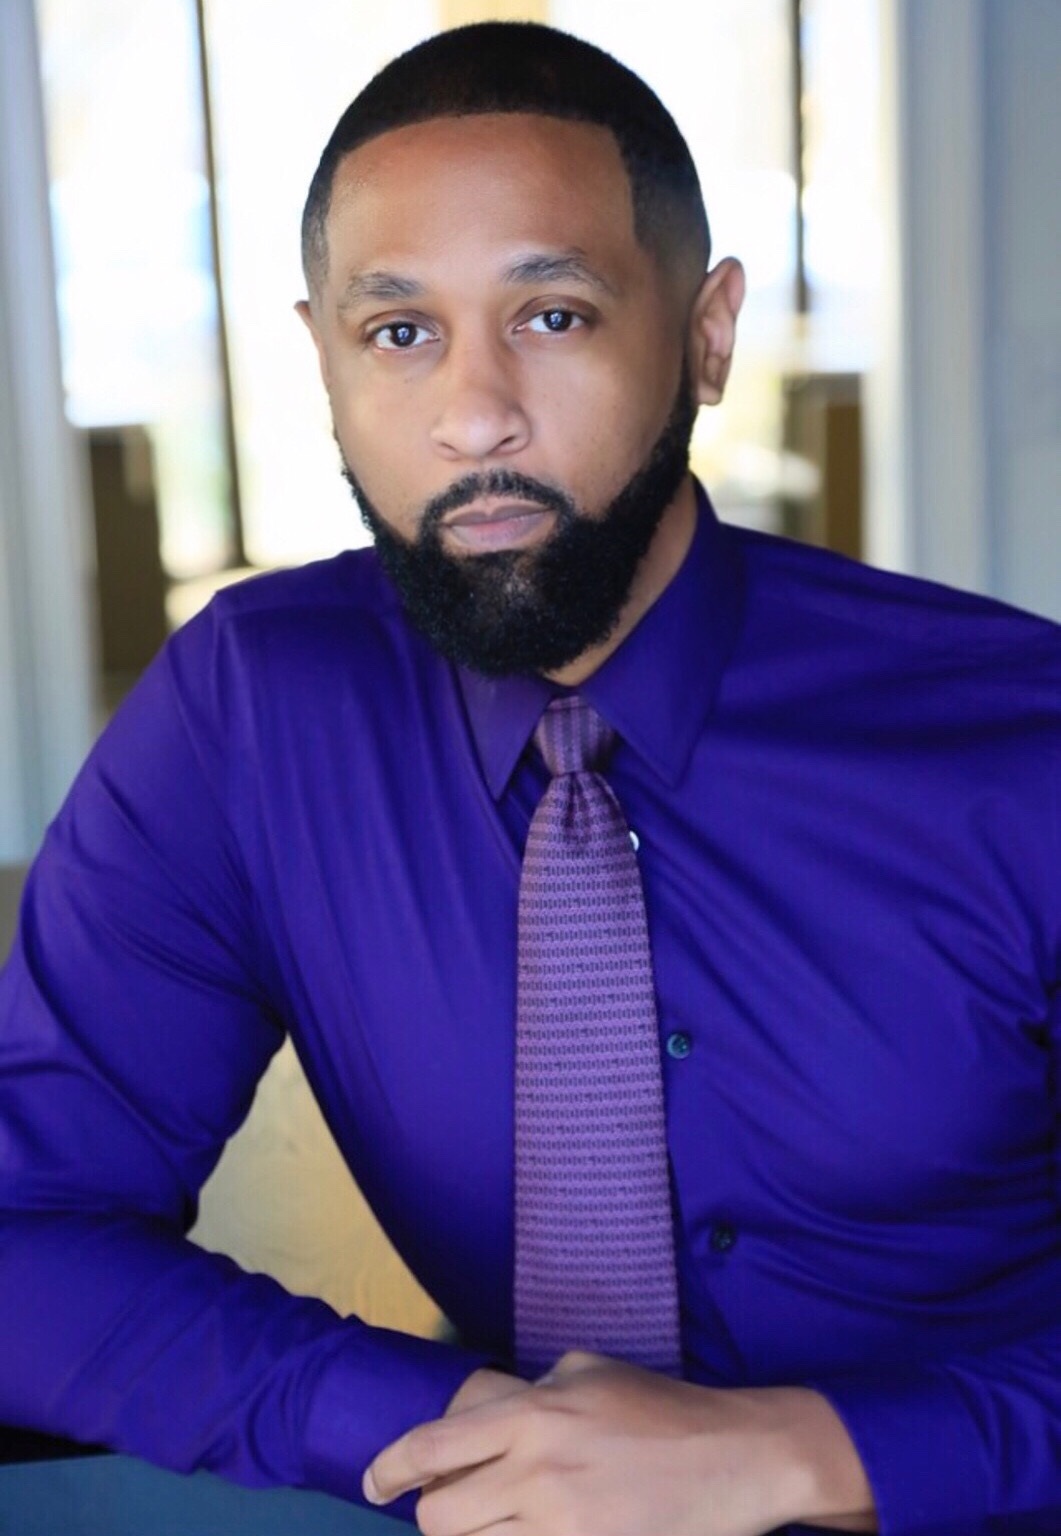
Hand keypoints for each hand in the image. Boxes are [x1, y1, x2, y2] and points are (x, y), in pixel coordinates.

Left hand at [363, 1350, 876, 1535]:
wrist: (737, 1457)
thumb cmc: (661, 1407)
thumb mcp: (587, 1370)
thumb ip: (532, 1391)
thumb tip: (492, 1414)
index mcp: (532, 1414)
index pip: (432, 1448)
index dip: (390, 1468)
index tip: (375, 1480)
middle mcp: (535, 1472)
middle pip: (439, 1517)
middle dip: (433, 1514)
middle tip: (450, 1505)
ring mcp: (561, 1526)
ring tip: (494, 1519)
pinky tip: (525, 1535)